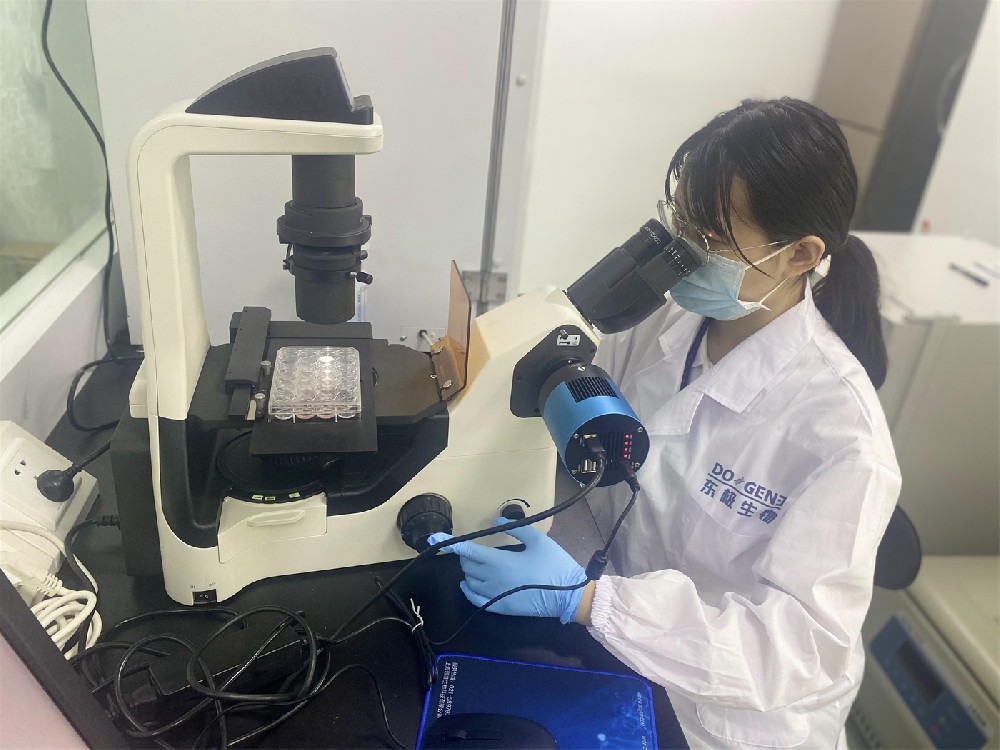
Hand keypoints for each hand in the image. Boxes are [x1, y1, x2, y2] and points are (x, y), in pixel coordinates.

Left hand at [428, 518, 586, 623]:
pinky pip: (475, 600)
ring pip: (469, 583)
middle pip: (467, 567)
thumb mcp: (538, 540)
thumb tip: (496, 520)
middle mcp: (492, 580)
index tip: (436, 539)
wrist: (569, 596)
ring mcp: (495, 596)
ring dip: (468, 572)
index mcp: (500, 562)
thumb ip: (514, 528)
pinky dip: (468, 590)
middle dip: (466, 557)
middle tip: (475, 550)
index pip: (468, 552)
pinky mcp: (500, 608)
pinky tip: (468, 585)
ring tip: (476, 565)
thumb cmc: (554, 565)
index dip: (451, 544)